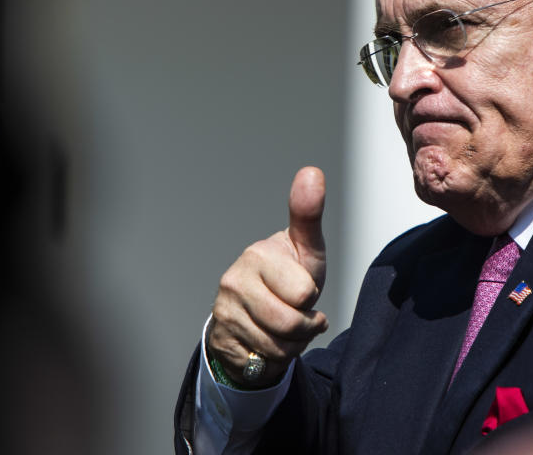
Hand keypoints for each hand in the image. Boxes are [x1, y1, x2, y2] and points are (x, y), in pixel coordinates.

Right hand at [208, 166, 328, 387]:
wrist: (257, 311)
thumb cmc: (288, 276)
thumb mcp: (306, 248)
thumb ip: (309, 214)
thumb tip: (312, 172)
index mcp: (257, 254)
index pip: (304, 293)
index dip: (310, 296)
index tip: (301, 287)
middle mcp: (233, 280)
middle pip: (290, 323)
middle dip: (304, 325)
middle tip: (298, 311)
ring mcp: (224, 311)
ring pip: (277, 346)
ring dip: (292, 343)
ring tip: (285, 326)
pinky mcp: (220, 339)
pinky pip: (262, 360)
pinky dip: (274, 357)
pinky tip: (267, 339)